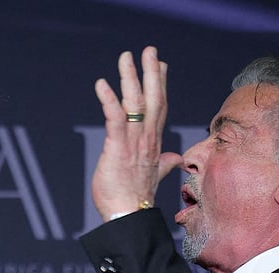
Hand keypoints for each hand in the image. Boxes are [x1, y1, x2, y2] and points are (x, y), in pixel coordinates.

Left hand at [91, 46, 183, 219]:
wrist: (129, 217)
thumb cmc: (134, 198)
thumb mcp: (153, 176)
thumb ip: (165, 164)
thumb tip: (176, 160)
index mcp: (154, 143)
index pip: (159, 108)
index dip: (160, 85)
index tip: (161, 65)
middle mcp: (147, 139)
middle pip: (153, 98)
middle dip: (151, 72)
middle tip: (149, 50)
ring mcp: (134, 142)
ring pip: (136, 102)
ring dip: (130, 77)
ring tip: (126, 57)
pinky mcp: (118, 147)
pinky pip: (115, 117)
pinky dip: (108, 99)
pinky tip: (101, 84)